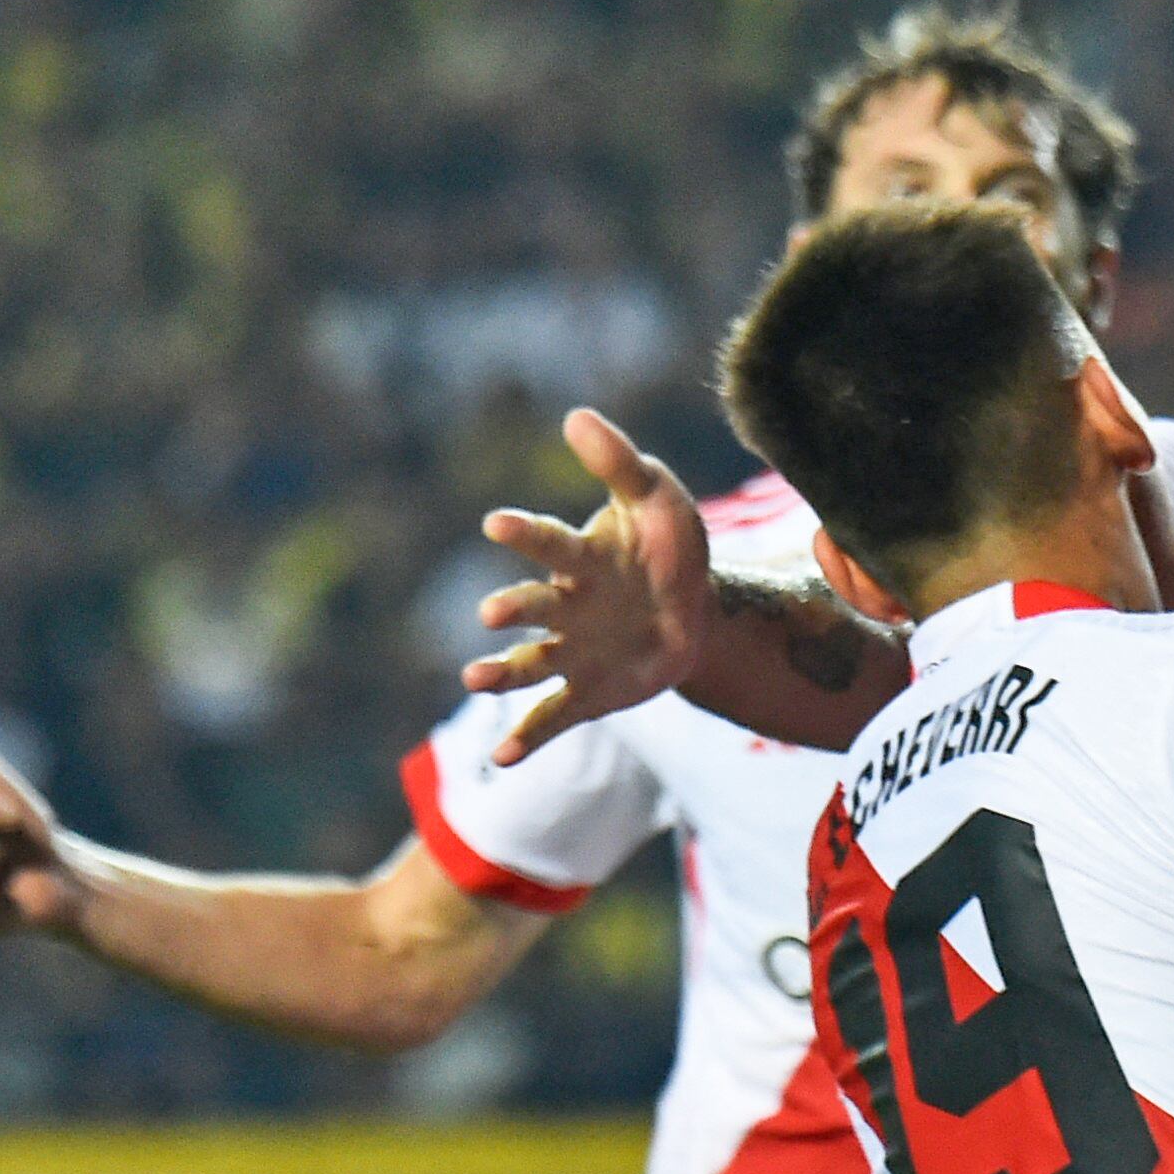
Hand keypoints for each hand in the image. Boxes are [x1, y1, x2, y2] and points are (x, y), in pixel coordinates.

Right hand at [460, 409, 711, 762]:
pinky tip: (502, 758)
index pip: (551, 544)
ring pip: (530, 665)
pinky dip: (527, 737)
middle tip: (494, 614)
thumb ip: (621, 464)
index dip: (526, 535)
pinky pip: (553, 717)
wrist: (698, 612)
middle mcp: (566, 606)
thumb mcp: (659, 500)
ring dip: (501, 675)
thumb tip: (576, 415)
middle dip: (515, 610)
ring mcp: (573, 652)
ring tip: (475, 681)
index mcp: (582, 559)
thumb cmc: (668, 549)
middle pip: (535, 608)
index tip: (497, 523)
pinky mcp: (587, 693)